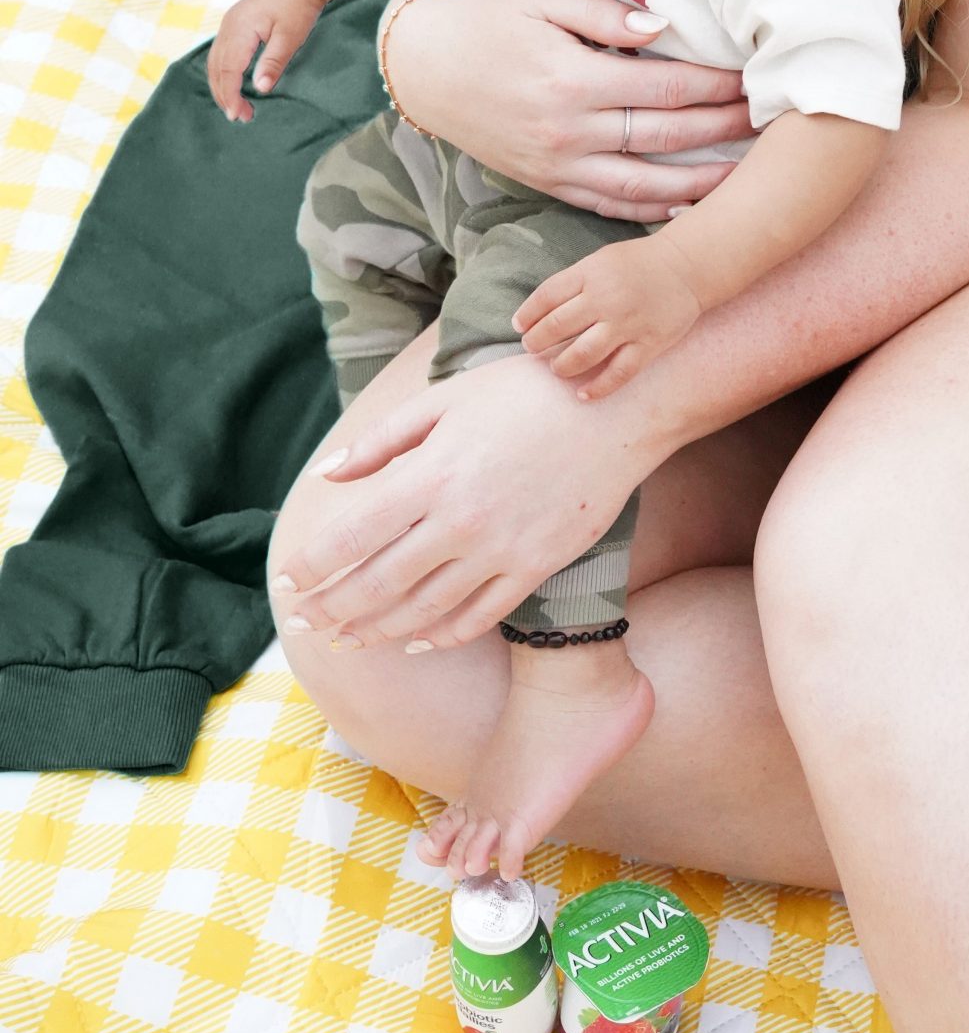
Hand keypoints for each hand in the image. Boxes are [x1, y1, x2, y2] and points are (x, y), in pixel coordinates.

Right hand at [207, 0, 323, 119]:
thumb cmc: (298, 6)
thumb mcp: (290, 37)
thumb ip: (273, 62)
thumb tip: (261, 89)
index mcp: (240, 30)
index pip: (228, 71)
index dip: (231, 96)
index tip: (238, 115)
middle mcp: (228, 27)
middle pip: (216, 69)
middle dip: (225, 96)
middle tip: (242, 117)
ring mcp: (229, 24)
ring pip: (215, 62)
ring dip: (223, 86)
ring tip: (238, 107)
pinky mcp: (234, 24)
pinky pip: (221, 53)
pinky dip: (224, 73)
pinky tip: (234, 85)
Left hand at [273, 351, 666, 649]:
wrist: (615, 407)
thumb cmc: (527, 390)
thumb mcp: (447, 399)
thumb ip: (383, 441)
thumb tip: (327, 475)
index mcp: (431, 475)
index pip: (349, 538)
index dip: (311, 565)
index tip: (289, 579)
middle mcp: (459, 521)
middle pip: (376, 584)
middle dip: (331, 608)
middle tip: (305, 622)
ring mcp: (499, 550)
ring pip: (421, 610)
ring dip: (376, 630)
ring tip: (347, 638)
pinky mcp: (534, 567)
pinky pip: (477, 616)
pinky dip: (439, 636)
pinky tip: (415, 642)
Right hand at [383, 0, 753, 220]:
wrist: (422, 66)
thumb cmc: (485, 18)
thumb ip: (604, 14)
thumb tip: (663, 26)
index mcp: (573, 79)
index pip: (667, 87)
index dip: (716, 85)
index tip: (754, 78)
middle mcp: (569, 130)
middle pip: (667, 137)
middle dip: (724, 130)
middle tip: (770, 122)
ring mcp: (557, 164)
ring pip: (645, 186)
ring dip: (701, 183)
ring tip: (747, 176)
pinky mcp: (546, 182)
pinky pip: (608, 205)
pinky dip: (652, 211)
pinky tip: (689, 207)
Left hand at [514, 240, 702, 397]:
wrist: (687, 266)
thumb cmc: (638, 263)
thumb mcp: (601, 260)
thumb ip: (574, 283)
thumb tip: (541, 312)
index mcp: (591, 273)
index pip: (547, 297)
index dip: (527, 314)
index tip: (519, 326)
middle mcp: (606, 298)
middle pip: (558, 326)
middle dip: (537, 342)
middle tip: (532, 348)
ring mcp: (627, 323)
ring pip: (582, 354)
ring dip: (561, 365)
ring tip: (555, 368)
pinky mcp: (648, 344)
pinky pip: (618, 373)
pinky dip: (598, 388)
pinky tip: (582, 394)